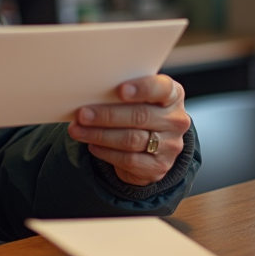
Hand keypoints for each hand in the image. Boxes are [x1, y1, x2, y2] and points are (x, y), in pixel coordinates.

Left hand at [67, 74, 189, 185]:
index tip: (120, 90)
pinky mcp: (159, 166)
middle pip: (140, 116)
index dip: (142, 89)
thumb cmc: (141, 111)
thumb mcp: (140, 98)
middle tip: (82, 114)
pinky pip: (129, 160)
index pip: (162, 89)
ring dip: (100, 135)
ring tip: (78, 130)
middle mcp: (175, 120)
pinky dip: (106, 152)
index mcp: (173, 95)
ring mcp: (170, 145)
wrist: (156, 146)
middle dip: (107, 115)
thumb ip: (124, 94)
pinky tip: (92, 145)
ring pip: (131, 140)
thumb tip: (90, 93)